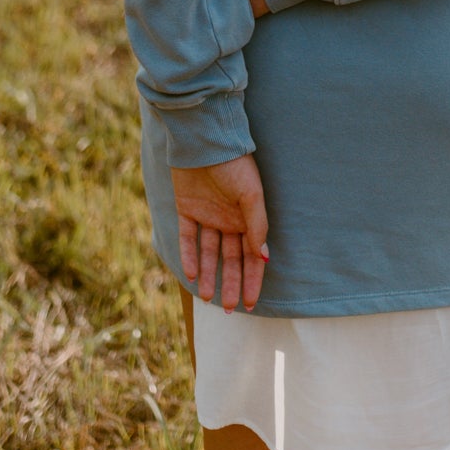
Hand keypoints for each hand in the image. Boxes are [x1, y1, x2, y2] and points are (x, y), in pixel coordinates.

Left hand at [172, 154, 268, 310]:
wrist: (205, 140)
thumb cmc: (234, 164)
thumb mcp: (251, 195)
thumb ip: (257, 225)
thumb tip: (264, 257)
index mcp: (247, 217)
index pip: (251, 256)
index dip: (252, 279)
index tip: (251, 303)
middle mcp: (228, 220)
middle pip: (231, 259)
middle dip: (232, 284)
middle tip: (231, 309)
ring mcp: (207, 215)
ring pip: (208, 253)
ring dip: (210, 275)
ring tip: (209, 299)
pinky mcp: (186, 209)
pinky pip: (187, 238)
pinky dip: (189, 256)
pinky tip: (192, 275)